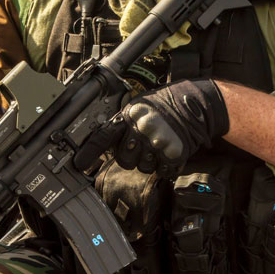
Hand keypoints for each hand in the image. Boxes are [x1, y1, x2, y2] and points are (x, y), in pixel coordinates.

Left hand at [75, 79, 228, 176]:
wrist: (195, 103)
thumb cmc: (166, 103)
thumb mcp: (140, 106)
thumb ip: (124, 122)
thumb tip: (105, 140)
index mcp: (130, 115)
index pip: (104, 136)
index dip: (89, 152)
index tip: (78, 164)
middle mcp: (141, 129)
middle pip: (124, 159)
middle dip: (131, 156)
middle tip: (142, 145)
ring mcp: (157, 142)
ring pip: (143, 167)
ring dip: (150, 160)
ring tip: (159, 144)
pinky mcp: (173, 153)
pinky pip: (162, 171)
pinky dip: (165, 165)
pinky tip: (169, 151)